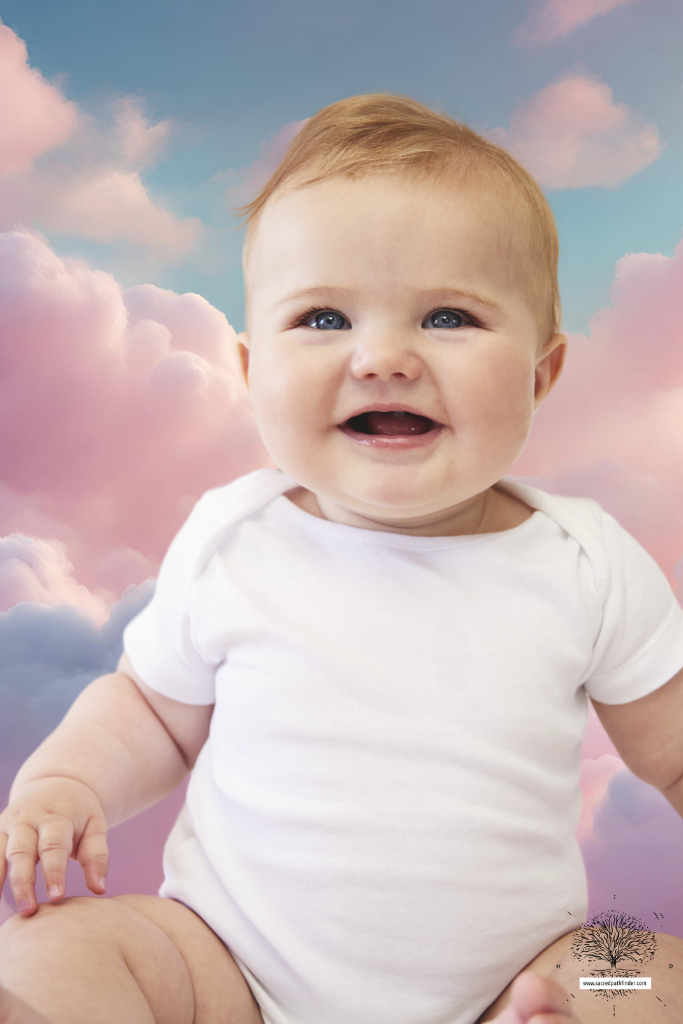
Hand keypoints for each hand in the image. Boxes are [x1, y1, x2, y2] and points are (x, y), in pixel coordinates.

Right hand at [0, 777, 108, 916]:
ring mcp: (8, 824)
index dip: (54, 872)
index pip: (53, 846)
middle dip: (23, 882)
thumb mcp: (95, 826)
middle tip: (28, 911)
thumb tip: (99, 890)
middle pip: (21, 851)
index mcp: (56, 816)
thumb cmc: (78, 813)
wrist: (56, 782)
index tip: (57, 897)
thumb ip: (96, 856)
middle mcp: (27, 818)